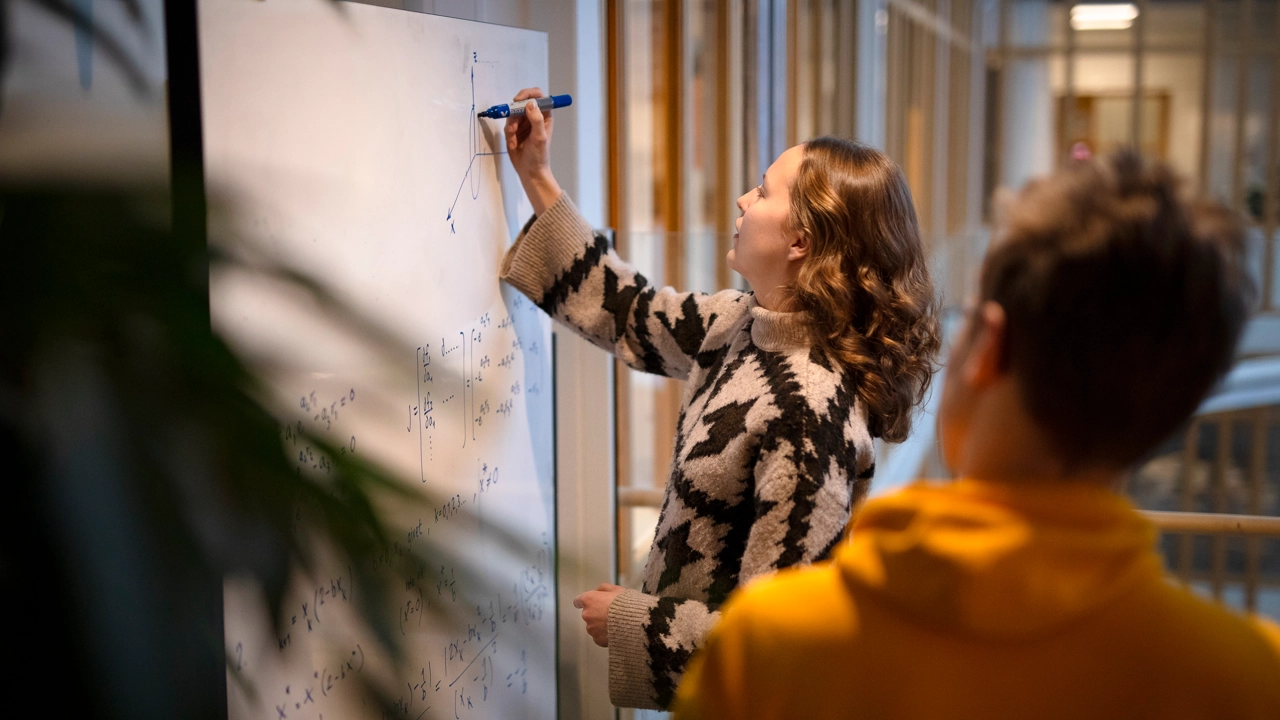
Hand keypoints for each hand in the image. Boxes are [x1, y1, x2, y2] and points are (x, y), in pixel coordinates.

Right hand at [504, 87, 561, 214]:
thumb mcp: (540, 138)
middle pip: (522, 103)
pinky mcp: (514, 130)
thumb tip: (531, 104)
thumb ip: (536, 120)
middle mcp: (534, 116)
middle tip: (513, 125)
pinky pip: (507, 124)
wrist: (529, 171)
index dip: (528, 94)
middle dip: (515, 113)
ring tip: (514, 138)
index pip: (538, 96)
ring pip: (512, 114)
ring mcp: (524, 122)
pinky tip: (513, 142)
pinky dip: (508, 133)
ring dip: (511, 125)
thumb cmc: (539, 156)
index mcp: (545, 116)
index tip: (519, 100)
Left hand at [572, 583, 623, 647]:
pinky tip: (616, 632)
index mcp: (589, 600)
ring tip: (616, 624)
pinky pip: (599, 637)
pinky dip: (605, 635)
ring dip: (600, 625)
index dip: (586, 602)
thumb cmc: (626, 604)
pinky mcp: (598, 640)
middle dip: (596, 614)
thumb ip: (603, 588)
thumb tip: (597, 591)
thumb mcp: (616, 589)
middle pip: (588, 614)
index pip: (578, 601)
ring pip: (593, 626)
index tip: (591, 603)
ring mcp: (591, 629)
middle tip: (610, 613)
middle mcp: (587, 615)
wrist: (634, 623)